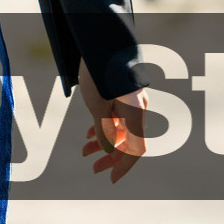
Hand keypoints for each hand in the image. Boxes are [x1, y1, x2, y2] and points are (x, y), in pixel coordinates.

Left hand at [78, 64, 147, 184]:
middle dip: (110, 156)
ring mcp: (131, 101)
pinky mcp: (123, 94)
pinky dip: (104, 127)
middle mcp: (137, 109)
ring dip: (104, 142)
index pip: (135, 149)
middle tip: (93, 168)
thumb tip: (108, 150)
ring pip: (120, 129)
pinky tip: (90, 134)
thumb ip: (104, 131)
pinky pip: (117, 117)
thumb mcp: (97, 107)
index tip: (111, 179)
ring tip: (85, 151)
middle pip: (127, 141)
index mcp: (135, 115)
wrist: (102, 44)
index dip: (123, 166)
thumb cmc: (99, 75)